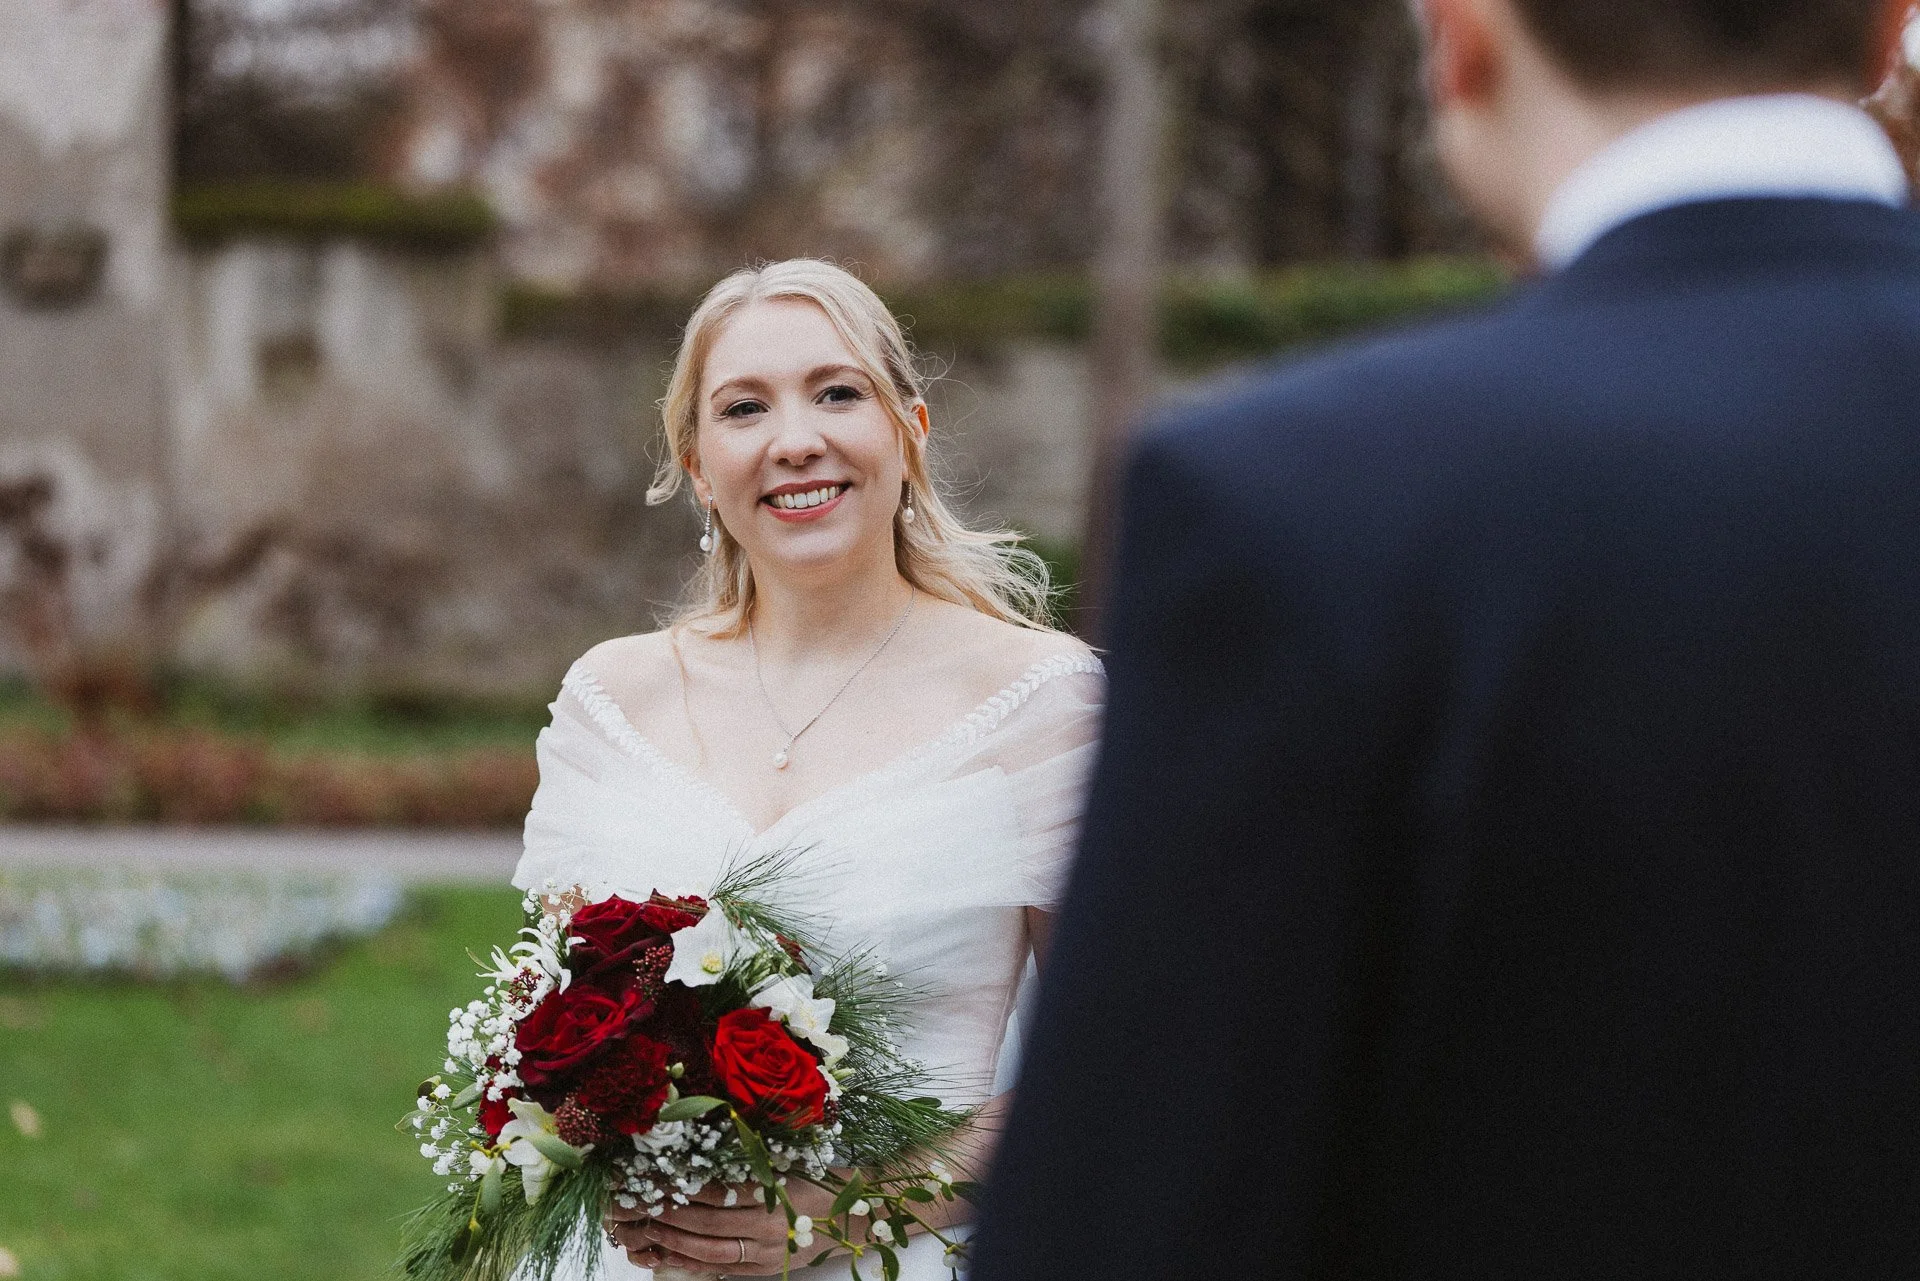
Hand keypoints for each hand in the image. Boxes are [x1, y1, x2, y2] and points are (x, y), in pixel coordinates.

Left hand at [605, 1181, 848, 1275]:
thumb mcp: (784, 1160)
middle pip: (708, 1219)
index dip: (682, 1182)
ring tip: (651, 1227)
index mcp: (775, 1187)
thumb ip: (746, 1160)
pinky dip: (692, 1261)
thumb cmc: (816, 1177)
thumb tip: (696, 1150)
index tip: (654, 1173)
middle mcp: (771, 1221)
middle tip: (640, 1201)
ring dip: (675, 1239)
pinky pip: (721, 1267)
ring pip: (710, 1248)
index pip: (717, 1187)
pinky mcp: (766, 1268)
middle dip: (669, 1211)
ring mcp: (768, 1249)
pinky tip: (671, 1253)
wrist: (853, 1215)